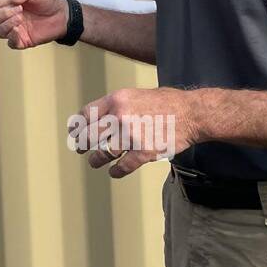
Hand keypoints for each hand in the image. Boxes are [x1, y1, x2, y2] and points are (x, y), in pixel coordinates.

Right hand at [0, 0, 68, 48]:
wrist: (63, 15)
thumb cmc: (48, 1)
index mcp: (8, 3)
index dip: (0, 2)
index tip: (16, 1)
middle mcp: (8, 17)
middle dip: (3, 13)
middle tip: (20, 10)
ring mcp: (14, 29)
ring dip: (7, 24)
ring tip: (21, 18)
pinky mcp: (22, 41)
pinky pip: (10, 43)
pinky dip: (12, 37)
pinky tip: (20, 30)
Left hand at [70, 87, 198, 177]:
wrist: (192, 113)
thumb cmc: (166, 102)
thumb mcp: (136, 95)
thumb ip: (117, 105)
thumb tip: (99, 118)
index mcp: (116, 100)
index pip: (87, 114)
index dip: (78, 125)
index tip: (74, 131)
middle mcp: (120, 116)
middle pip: (90, 134)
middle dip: (82, 143)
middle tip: (80, 148)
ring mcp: (131, 135)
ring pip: (104, 152)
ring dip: (96, 159)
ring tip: (94, 161)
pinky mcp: (144, 152)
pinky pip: (123, 166)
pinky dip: (116, 171)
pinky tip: (114, 171)